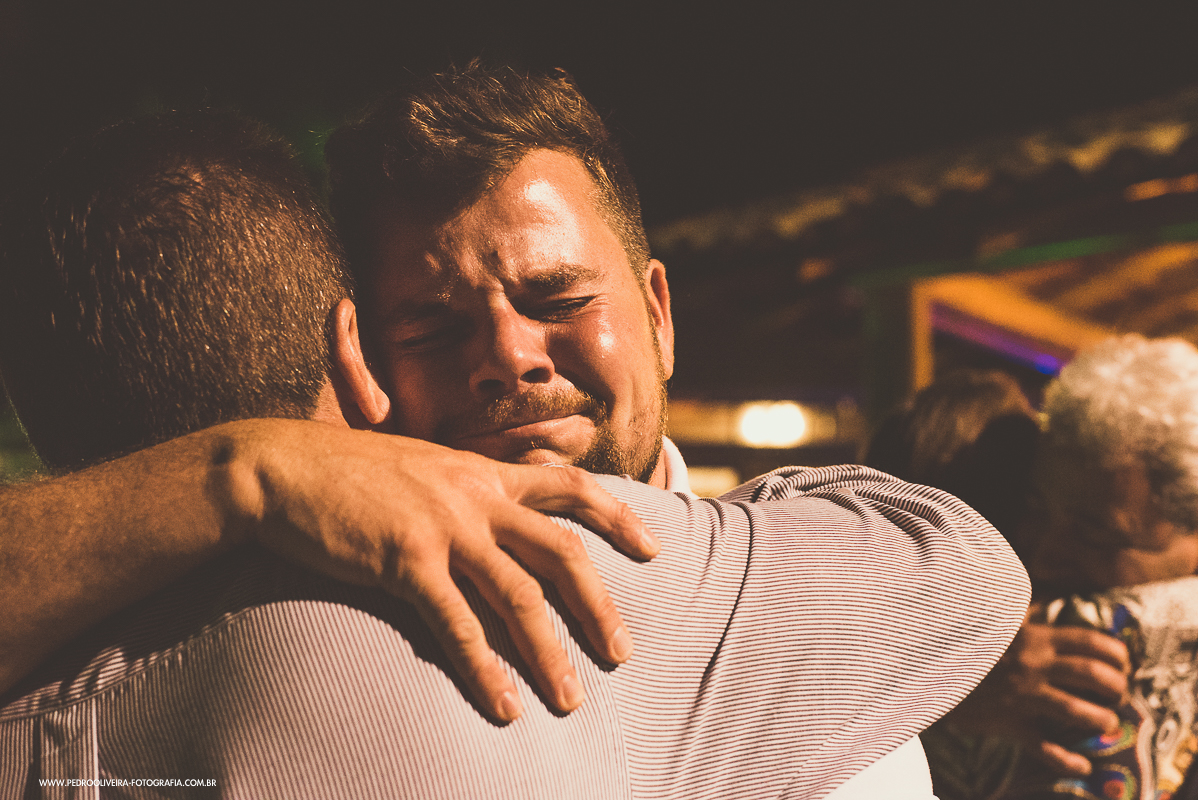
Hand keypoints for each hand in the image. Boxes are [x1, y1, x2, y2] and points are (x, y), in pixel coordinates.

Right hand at [219, 419, 657, 721]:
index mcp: (482, 472)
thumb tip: (492, 516)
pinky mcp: (404, 560)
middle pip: (561, 551)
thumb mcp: (421, 466)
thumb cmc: (346, 473)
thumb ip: (463, 487)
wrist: (278, 466)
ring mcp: (442, 526)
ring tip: (570, 700)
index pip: (569, 486)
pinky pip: (456, 624)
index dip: (617, 516)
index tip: (653, 546)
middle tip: (623, 652)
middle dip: (598, 605)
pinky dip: (483, 668)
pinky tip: (502, 704)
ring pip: (518, 595)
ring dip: (548, 653)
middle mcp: (474, 496)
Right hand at [944, 613, 1129, 776]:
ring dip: (1102, 720)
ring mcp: (1022, 695)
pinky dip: (1067, 761)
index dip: (1117, 654)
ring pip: (1077, 711)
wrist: (928, 666)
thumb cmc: (966, 643)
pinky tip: (1083, 765)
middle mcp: (1034, 665)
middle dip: (1117, 688)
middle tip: (1118, 697)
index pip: (1091, 642)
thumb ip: (1021, 613)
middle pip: (1094, 675)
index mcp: (1035, 638)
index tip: (1123, 665)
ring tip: (1107, 724)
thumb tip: (1037, 604)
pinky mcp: (1009, 722)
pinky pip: (1044, 747)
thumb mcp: (996, 621)